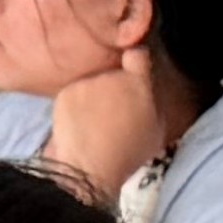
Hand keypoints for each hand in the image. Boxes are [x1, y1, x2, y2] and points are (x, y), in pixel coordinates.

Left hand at [39, 49, 181, 205]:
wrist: (88, 168)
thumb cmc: (127, 153)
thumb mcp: (157, 129)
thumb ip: (154, 102)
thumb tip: (150, 91)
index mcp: (137, 84)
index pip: (138, 54)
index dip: (136, 60)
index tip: (134, 67)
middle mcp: (110, 76)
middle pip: (113, 73)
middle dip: (113, 87)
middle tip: (113, 112)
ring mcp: (85, 83)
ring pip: (92, 84)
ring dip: (94, 96)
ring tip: (95, 123)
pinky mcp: (64, 93)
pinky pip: (73, 94)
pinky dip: (75, 106)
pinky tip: (80, 125)